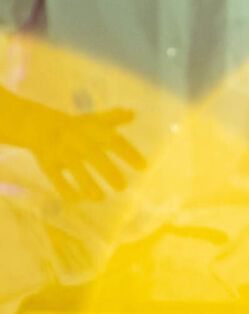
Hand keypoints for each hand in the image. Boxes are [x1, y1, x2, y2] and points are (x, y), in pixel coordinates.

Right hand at [10, 99, 144, 201]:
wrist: (41, 127)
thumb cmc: (76, 126)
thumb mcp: (95, 119)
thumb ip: (114, 119)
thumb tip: (134, 113)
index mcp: (94, 131)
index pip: (115, 142)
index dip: (129, 154)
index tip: (143, 167)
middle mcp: (80, 143)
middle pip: (96, 158)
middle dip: (109, 173)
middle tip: (122, 187)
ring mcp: (64, 154)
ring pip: (77, 170)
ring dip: (88, 184)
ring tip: (100, 198)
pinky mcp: (49, 165)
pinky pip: (56, 178)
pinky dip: (65, 189)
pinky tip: (76, 200)